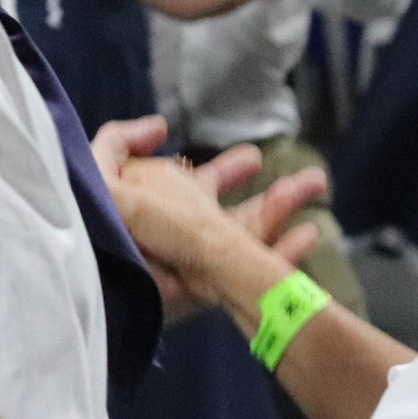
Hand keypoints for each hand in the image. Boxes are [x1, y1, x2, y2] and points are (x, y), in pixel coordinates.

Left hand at [94, 119, 324, 311]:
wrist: (114, 286)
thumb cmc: (105, 227)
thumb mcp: (102, 176)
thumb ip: (119, 144)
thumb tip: (161, 126)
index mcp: (157, 205)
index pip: (188, 182)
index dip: (218, 168)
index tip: (245, 155)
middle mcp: (181, 233)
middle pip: (224, 206)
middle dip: (255, 185)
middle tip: (285, 168)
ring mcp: (201, 263)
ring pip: (250, 232)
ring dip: (282, 205)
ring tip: (315, 184)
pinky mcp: (216, 292)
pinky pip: (256, 273)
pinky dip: (284, 256)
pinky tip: (309, 235)